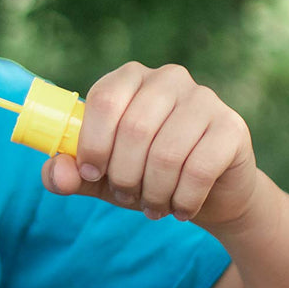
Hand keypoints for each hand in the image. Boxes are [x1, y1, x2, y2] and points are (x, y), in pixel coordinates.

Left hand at [41, 61, 258, 230]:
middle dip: (123, 175)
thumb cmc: (145, 175)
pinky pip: (198, 169)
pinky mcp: (232, 127)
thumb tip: (56, 175)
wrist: (208, 193)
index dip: (92, 144)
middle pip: (133, 129)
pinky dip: (182, 199)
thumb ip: (69, 173)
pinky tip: (181, 209)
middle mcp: (169, 78)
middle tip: (126, 196)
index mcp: (130, 79)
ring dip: (153, 192)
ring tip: (152, 206)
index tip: (91, 174)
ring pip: (165, 153)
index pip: (104, 100)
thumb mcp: (100, 177)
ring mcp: (204, 99)